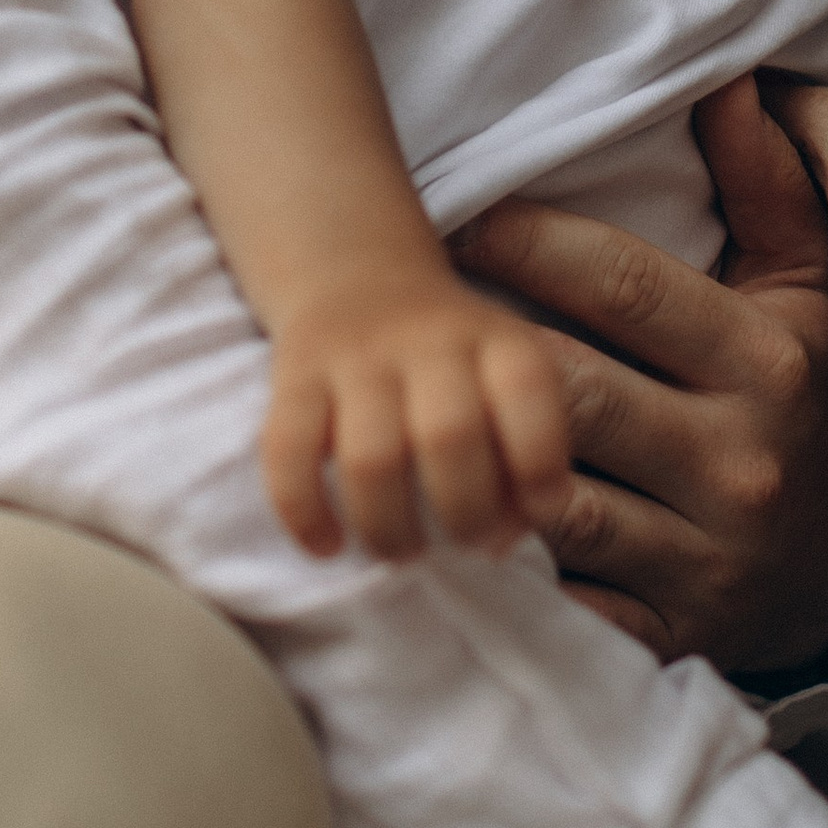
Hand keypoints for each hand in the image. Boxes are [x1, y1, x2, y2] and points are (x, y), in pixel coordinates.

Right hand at [265, 270, 571, 561]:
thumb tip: (500, 542)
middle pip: (449, 436)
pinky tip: (328, 546)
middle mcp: (429, 338)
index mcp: (497, 340)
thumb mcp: (506, 383)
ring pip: (370, 458)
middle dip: (464, 515)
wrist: (358, 275)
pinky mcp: (294, 374)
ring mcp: (355, 355)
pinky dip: (305, 513)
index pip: (529, 392)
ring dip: (389, 529)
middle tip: (465, 543)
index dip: (540, 465)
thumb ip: (523, 459)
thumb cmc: (453, 363)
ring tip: (401, 552)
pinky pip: (287, 453)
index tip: (536, 510)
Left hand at [454, 73, 827, 672]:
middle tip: (407, 320)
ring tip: (404, 415)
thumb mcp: (809, 298)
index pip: (627, 287)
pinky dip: (494, 570)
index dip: (529, 243)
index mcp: (767, 365)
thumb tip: (738, 82)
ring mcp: (702, 557)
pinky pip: (559, 600)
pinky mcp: (665, 633)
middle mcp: (738, 461)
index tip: (461, 216)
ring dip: (470, 460)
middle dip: (478, 356)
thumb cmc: (808, 410)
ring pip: (549, 500)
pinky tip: (438, 521)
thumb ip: (771, 189)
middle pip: (570, 393)